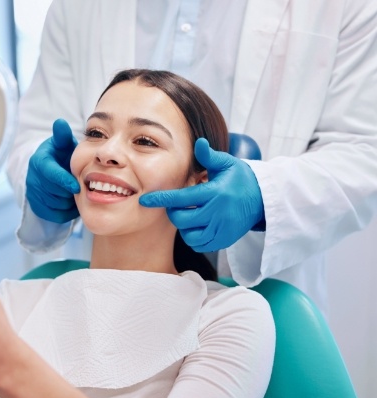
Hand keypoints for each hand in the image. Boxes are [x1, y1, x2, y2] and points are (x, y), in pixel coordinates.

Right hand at [26, 119, 79, 222]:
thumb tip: (60, 122)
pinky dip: (67, 212)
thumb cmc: (61, 156)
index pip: (50, 174)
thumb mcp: (62, 144)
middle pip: (54, 192)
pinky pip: (55, 215)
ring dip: (69, 202)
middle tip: (81, 187)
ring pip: (56, 205)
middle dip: (69, 191)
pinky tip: (72, 202)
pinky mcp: (37, 207)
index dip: (63, 181)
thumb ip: (63, 136)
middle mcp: (33, 178)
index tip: (76, 187)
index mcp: (39, 162)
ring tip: (76, 193)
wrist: (51, 171)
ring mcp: (33, 194)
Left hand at [139, 138, 264, 251]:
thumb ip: (209, 156)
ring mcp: (222, 229)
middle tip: (178, 205)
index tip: (145, 200)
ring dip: (184, 226)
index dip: (161, 200)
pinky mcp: (225, 240)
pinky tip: (197, 225)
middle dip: (174, 212)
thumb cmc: (240, 178)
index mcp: (215, 193)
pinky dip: (193, 237)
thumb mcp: (227, 164)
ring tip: (190, 214)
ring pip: (189, 235)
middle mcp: (218, 213)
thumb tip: (199, 142)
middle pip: (182, 219)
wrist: (263, 199)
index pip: (181, 198)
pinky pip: (200, 245)